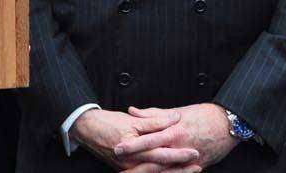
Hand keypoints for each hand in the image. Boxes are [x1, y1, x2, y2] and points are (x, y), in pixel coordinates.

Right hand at [72, 108, 197, 171]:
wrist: (86, 130)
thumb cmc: (107, 123)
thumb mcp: (132, 120)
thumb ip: (155, 121)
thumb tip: (175, 118)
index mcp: (134, 150)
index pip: (162, 154)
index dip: (179, 154)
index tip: (195, 152)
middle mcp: (132, 163)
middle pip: (161, 169)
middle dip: (181, 169)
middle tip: (199, 166)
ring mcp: (128, 169)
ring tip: (190, 170)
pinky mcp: (126, 170)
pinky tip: (170, 171)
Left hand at [115, 104, 234, 169]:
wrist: (227, 124)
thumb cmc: (202, 115)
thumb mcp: (177, 111)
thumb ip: (153, 114)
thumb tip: (132, 111)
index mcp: (174, 132)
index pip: (149, 139)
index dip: (133, 144)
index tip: (118, 147)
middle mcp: (180, 147)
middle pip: (155, 157)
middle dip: (137, 162)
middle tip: (120, 164)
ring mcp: (189, 159)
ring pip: (166, 169)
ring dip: (150, 172)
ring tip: (133, 172)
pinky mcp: (198, 166)